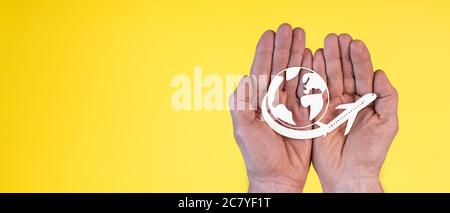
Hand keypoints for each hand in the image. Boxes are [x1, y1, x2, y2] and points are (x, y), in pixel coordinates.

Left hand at [229, 24, 312, 191]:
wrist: (278, 176)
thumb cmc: (258, 156)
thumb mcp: (243, 129)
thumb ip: (241, 104)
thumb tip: (245, 78)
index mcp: (256, 102)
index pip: (261, 71)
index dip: (265, 52)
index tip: (270, 34)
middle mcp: (272, 101)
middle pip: (279, 67)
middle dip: (284, 47)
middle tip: (289, 28)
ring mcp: (289, 106)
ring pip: (294, 74)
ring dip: (297, 54)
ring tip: (301, 35)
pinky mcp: (304, 113)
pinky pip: (308, 89)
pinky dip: (310, 72)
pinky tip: (312, 57)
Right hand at [311, 34, 398, 191]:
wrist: (348, 174)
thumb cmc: (370, 152)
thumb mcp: (387, 123)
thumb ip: (386, 97)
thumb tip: (380, 73)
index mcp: (366, 101)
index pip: (362, 74)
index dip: (359, 58)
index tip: (354, 43)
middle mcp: (347, 100)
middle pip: (343, 72)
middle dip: (339, 54)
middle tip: (335, 37)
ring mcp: (330, 106)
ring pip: (328, 78)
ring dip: (325, 60)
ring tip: (323, 43)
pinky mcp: (315, 113)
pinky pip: (313, 92)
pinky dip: (312, 76)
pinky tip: (311, 60)